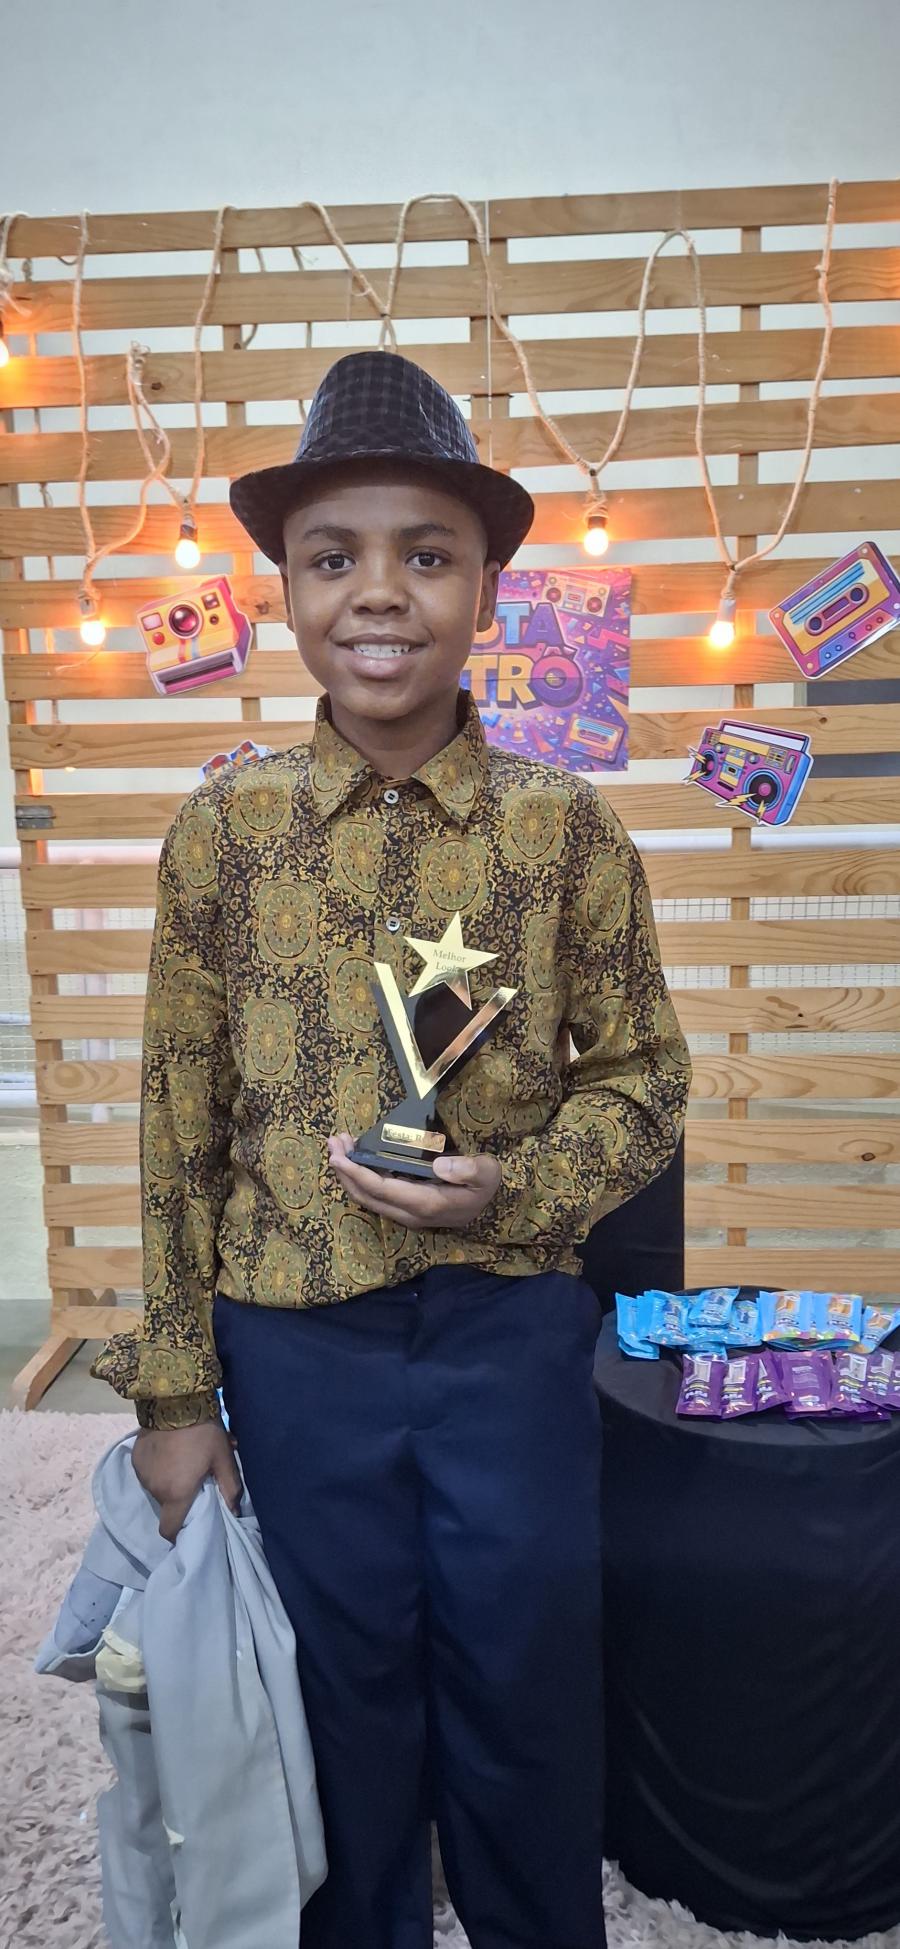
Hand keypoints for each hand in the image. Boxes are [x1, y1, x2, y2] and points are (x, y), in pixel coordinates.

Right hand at [133, 1421, 241, 1543]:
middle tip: (193, 1481)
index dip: (178, 1533)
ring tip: (182, 1462)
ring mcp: (141, 1473)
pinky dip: (157, 1467)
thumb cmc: (203, 1432)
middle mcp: (154, 1488)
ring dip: (167, 1481)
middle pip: (166, 1506)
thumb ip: (230, 1488)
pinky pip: (147, 1471)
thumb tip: (234, 1512)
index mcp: (176, 1493)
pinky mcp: (135, 1457)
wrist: (174, 1399)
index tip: (188, 1525)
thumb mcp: (223, 1458)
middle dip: (178, 1499)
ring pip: (156, 1487)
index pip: (169, 1529)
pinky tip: (169, 1451)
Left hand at [327, 1132, 500, 1230]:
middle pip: (365, 1195)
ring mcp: (406, 1213)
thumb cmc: (486, 1185)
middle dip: (344, 1171)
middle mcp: (409, 1213)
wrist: (491, 1206)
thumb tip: (438, 1165)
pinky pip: (375, 1195)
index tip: (337, 1155)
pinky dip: (360, 1177)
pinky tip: (356, 1158)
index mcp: (425, 1203)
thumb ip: (468, 1169)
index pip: (380, 1189)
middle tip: (333, 1142)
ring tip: (340, 1145)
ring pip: (367, 1197)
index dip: (356, 1173)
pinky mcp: (405, 1208)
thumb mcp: (487, 1172)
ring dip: (349, 1174)